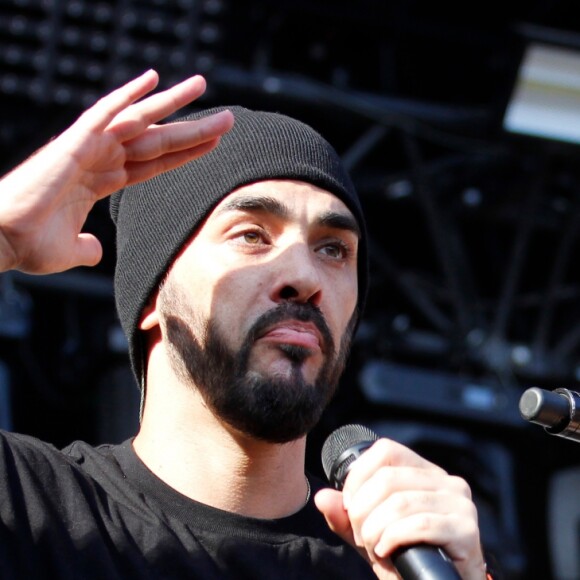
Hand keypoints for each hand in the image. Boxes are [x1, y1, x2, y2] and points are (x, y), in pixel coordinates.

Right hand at [0, 69, 233, 274]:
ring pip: (141, 121)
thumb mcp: (71, 250)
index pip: (155, 164)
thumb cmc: (29, 243)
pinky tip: (153, 79)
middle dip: (193, 129)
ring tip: (202, 85)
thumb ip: (88, 248)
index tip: (212, 145)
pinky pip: (105, 112)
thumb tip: (97, 252)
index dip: (185, 154)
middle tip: (227, 118)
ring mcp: (89, 148)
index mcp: (102, 181)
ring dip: (172, 104)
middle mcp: (100, 159)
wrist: (1, 238)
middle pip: (158, 140)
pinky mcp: (74, 143)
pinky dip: (128, 95)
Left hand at [314, 438, 486, 578]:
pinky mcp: (466, 529)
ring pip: (400, 502)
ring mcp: (459, 503)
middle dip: (363, 511)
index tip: (350, 507)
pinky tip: (387, 552)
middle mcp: (446, 480)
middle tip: (362, 537)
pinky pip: (420, 524)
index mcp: (423, 471)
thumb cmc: (407, 558)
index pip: (385, 450)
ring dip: (376, 529)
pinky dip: (394, 538)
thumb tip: (321, 498)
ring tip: (374, 547)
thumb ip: (345, 516)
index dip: (358, 477)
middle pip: (387, 479)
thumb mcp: (370, 533)